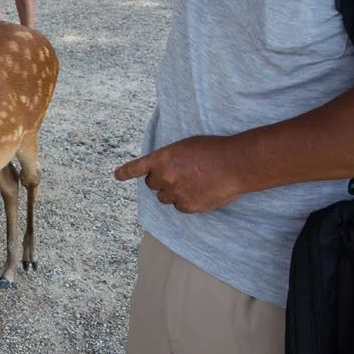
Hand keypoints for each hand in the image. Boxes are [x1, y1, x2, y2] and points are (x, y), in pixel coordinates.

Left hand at [114, 135, 247, 213]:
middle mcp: (164, 177)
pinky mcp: (188, 206)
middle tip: (178, 175)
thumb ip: (169, 159)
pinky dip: (186, 202)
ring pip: (164, 198)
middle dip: (161, 181)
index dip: (125, 172)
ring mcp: (175, 193)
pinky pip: (179, 207)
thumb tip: (163, 172)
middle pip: (151, 185)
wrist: (236, 164)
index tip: (117, 175)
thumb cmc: (214, 150)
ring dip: (172, 192)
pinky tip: (200, 192)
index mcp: (162, 158)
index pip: (136, 168)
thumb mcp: (185, 147)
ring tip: (193, 183)